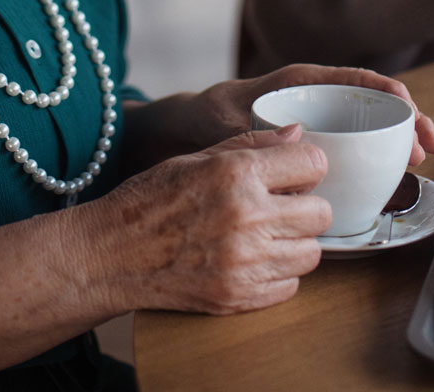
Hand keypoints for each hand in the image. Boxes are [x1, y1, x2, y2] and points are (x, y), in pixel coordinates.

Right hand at [79, 125, 330, 314]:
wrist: (112, 255)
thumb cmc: (149, 200)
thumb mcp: (196, 158)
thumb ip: (251, 144)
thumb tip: (299, 135)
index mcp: (236, 173)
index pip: (314, 164)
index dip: (308, 167)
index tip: (296, 174)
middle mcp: (247, 217)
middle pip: (321, 213)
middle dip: (307, 207)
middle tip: (284, 206)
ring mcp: (245, 263)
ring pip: (312, 253)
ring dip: (296, 243)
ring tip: (268, 235)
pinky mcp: (240, 297)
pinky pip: (290, 286)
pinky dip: (279, 274)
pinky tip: (254, 261)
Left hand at [182, 65, 433, 165]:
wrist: (192, 126)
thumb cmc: (209, 114)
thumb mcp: (227, 121)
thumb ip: (253, 131)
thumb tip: (290, 141)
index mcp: (303, 81)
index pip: (358, 80)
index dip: (391, 95)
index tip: (412, 115)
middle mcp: (317, 95)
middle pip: (373, 101)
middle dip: (406, 120)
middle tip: (426, 148)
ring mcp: (319, 117)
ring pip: (368, 123)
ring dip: (397, 139)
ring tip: (419, 161)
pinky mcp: (316, 139)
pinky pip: (354, 143)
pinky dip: (377, 155)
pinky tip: (391, 174)